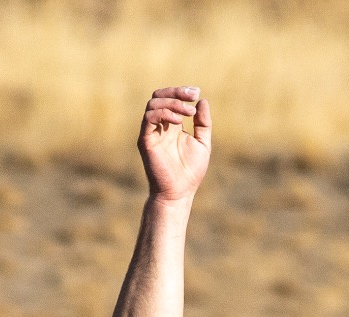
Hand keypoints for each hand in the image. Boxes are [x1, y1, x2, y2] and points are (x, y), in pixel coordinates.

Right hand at [138, 87, 211, 202]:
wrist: (179, 193)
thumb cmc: (190, 173)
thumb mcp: (202, 144)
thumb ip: (203, 123)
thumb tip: (202, 101)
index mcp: (172, 125)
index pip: (170, 98)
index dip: (181, 92)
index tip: (196, 94)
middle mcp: (159, 126)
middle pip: (159, 96)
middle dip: (176, 92)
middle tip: (192, 96)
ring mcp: (151, 132)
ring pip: (153, 104)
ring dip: (172, 103)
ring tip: (188, 113)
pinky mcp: (146, 140)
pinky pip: (149, 118)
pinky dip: (163, 113)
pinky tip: (178, 122)